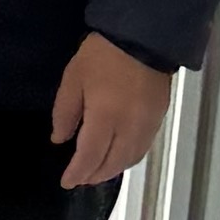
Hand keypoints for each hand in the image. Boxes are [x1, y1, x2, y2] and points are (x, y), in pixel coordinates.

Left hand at [50, 33, 172, 190]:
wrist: (144, 37)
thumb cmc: (102, 55)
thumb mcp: (73, 79)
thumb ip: (65, 113)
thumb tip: (60, 139)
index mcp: (105, 117)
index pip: (90, 156)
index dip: (78, 173)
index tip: (67, 182)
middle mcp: (129, 126)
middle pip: (112, 163)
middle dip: (94, 175)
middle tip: (80, 180)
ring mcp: (147, 124)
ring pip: (130, 158)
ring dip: (113, 170)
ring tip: (97, 172)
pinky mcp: (159, 117)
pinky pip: (143, 147)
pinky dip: (129, 158)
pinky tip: (119, 157)